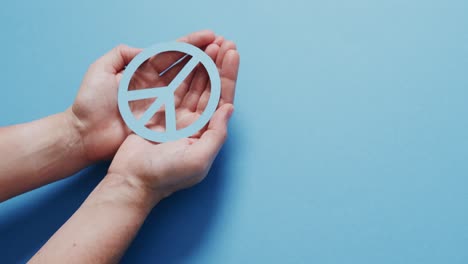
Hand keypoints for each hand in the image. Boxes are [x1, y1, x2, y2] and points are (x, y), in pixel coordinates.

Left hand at [68, 30, 218, 161]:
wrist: (85, 134)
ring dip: (208, 71)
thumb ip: (122, 55)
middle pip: (186, 66)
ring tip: (225, 60)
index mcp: (143, 70)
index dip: (192, 43)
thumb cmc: (90, 103)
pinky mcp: (163, 119)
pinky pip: (186, 105)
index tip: (210, 36)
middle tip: (225, 46)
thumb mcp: (100, 70)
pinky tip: (216, 86)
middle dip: (206, 55)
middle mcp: (156, 84)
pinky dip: (202, 95)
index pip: (172, 53)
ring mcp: (162, 102)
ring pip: (190, 83)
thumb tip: (146, 51)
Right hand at [108, 37, 239, 202]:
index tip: (232, 54)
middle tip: (224, 43)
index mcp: (206, 134)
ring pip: (193, 86)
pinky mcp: (159, 113)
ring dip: (203, 65)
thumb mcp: (198, 160)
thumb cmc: (165, 175)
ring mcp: (177, 118)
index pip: (222, 100)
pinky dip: (181, 72)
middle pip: (210, 89)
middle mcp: (195, 124)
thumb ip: (217, 134)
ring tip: (210, 45)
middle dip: (218, 66)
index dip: (228, 77)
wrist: (131, 180)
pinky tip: (187, 57)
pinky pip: (173, 88)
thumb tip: (228, 109)